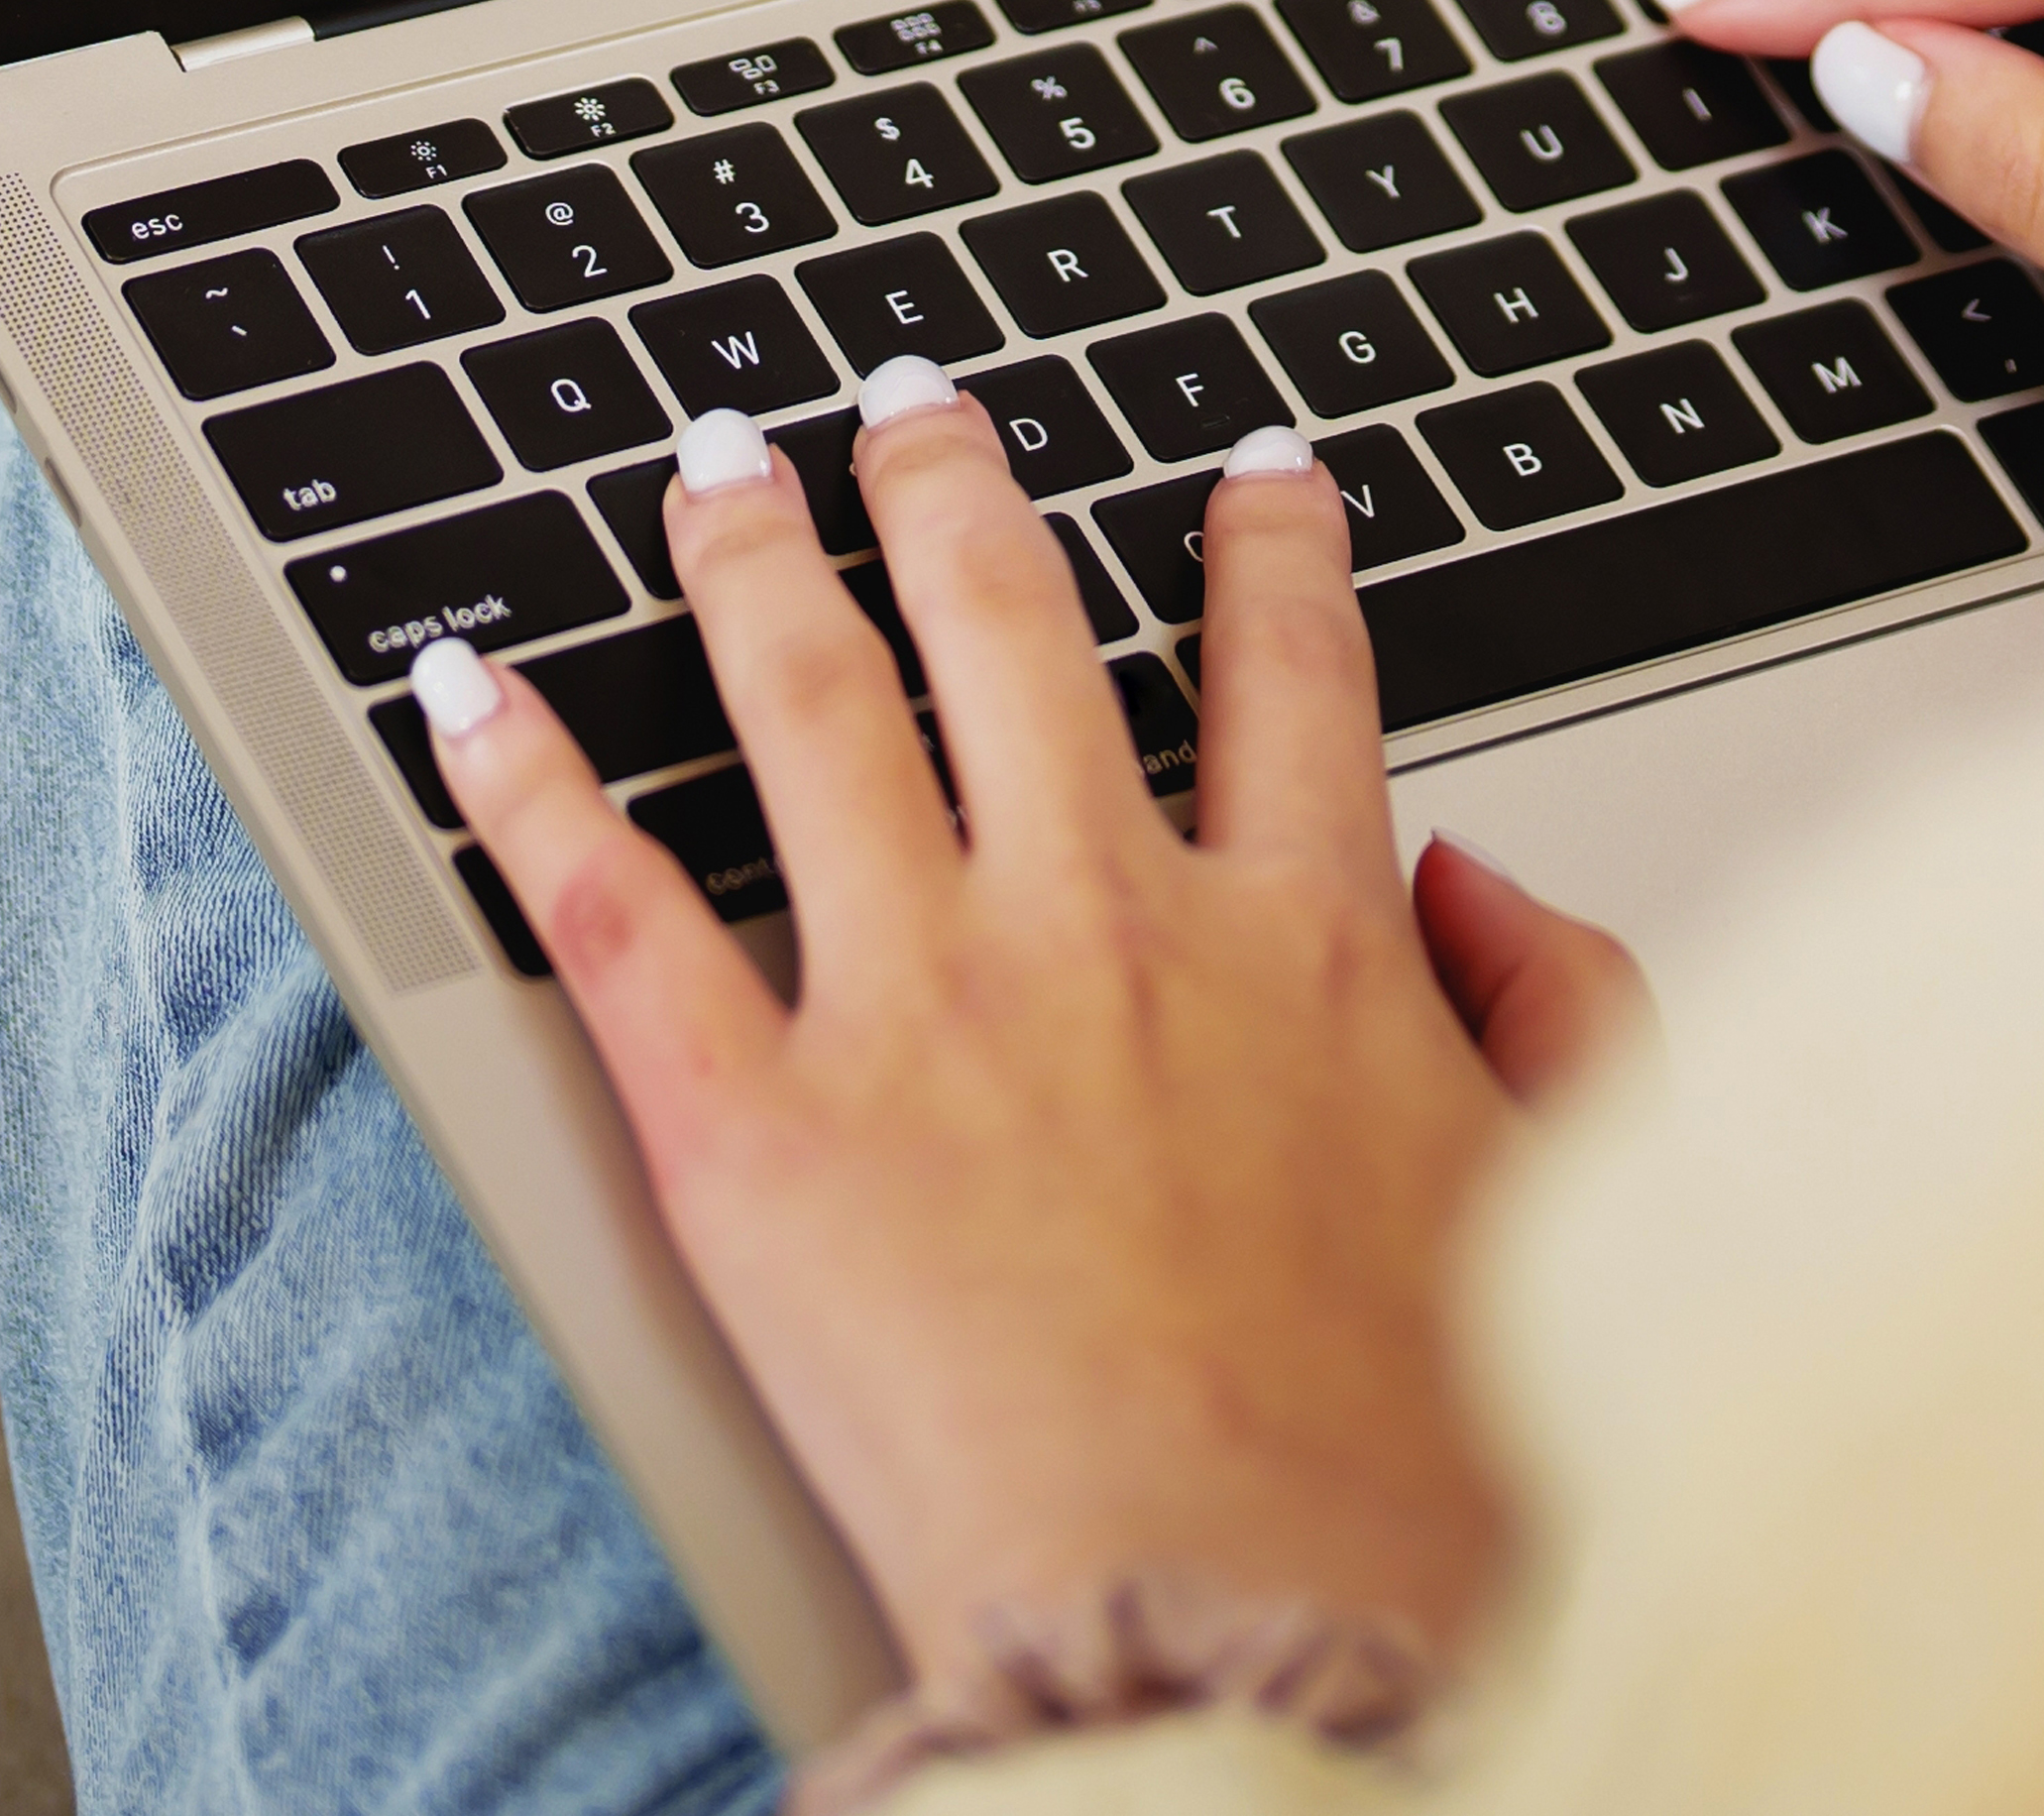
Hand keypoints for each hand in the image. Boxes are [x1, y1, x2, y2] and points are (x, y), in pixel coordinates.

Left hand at [422, 385, 1645, 1669]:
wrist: (1246, 1638)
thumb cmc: (1412, 1471)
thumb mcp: (1578, 1200)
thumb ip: (1569, 1004)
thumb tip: (1483, 878)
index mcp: (1309, 939)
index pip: (1290, 669)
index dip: (1268, 548)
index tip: (1251, 478)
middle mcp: (1107, 922)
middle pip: (1015, 627)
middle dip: (953, 485)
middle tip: (909, 405)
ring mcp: (924, 1008)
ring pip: (815, 699)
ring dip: (754, 556)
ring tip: (715, 469)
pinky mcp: (759, 1134)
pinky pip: (617, 911)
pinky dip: (527, 781)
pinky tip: (465, 690)